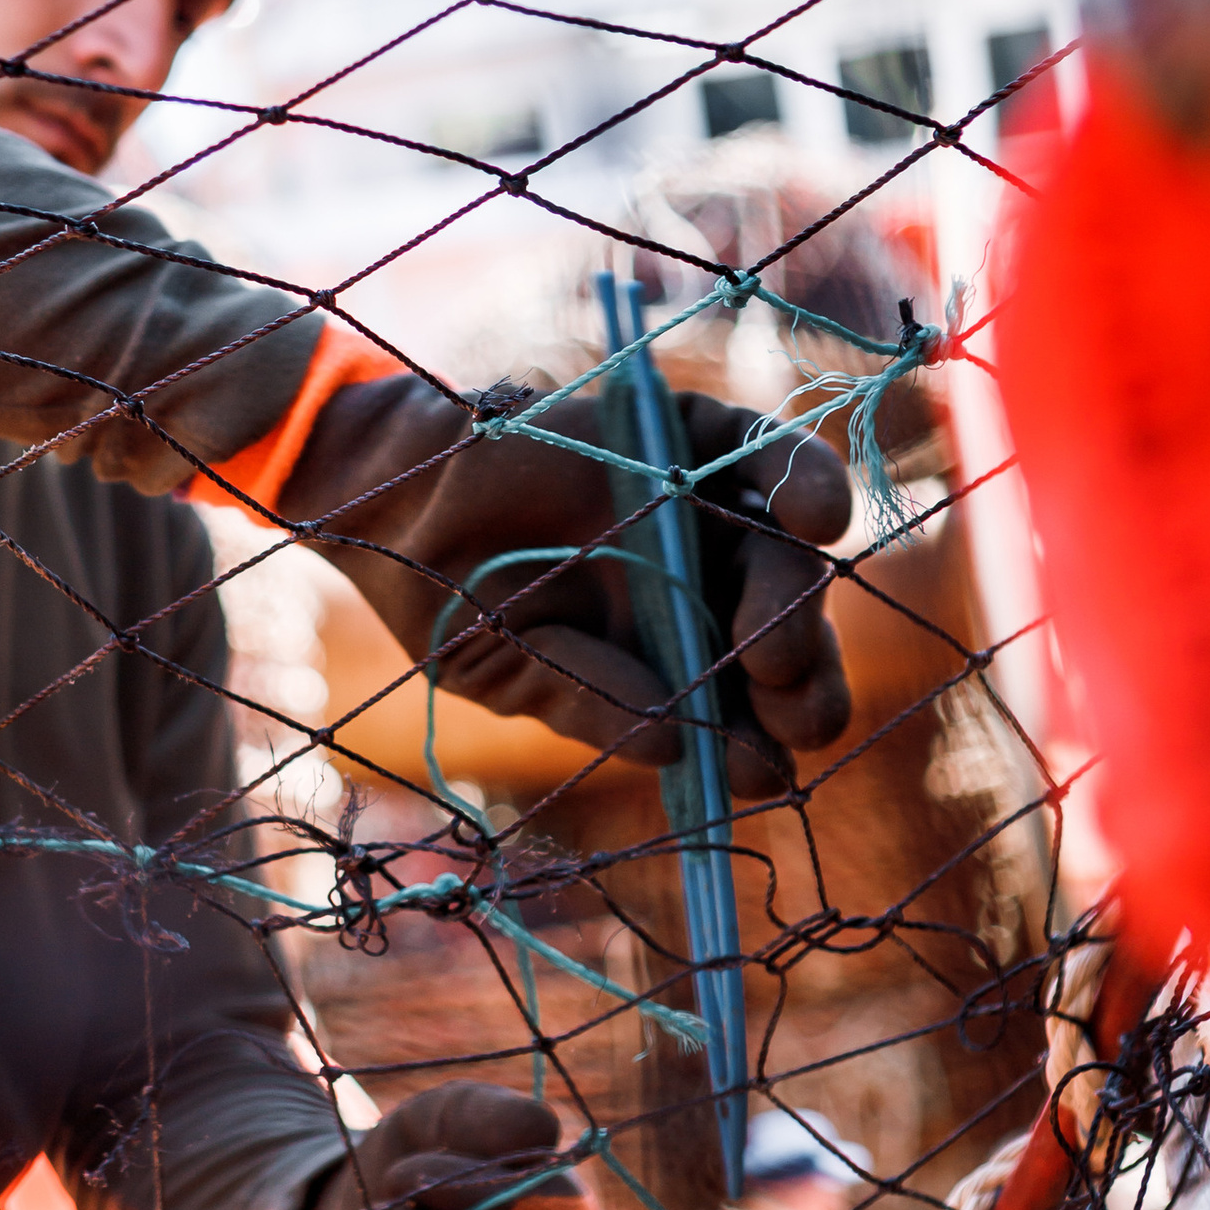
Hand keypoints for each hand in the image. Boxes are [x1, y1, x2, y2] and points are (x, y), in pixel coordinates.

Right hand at [277, 373, 852, 783]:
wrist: (393, 503)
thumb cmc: (451, 602)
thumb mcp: (508, 672)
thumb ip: (587, 701)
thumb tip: (678, 746)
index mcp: (674, 664)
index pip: (749, 710)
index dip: (769, 741)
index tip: (765, 769)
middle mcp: (704, 592)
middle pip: (787, 636)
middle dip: (799, 681)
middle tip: (779, 700)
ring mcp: (702, 516)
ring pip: (787, 555)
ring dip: (796, 600)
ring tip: (770, 647)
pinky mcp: (692, 440)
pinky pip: (766, 452)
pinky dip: (806, 480)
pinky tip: (816, 518)